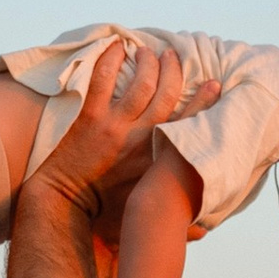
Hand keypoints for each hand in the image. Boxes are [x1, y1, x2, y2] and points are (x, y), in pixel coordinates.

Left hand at [38, 39, 218, 209]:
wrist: (64, 206)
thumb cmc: (105, 214)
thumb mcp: (146, 215)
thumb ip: (177, 222)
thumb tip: (204, 231)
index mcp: (158, 159)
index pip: (189, 124)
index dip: (204, 101)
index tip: (214, 84)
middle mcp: (142, 138)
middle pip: (168, 94)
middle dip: (175, 70)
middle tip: (175, 57)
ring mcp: (115, 126)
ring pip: (141, 82)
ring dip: (148, 61)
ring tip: (148, 52)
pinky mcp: (90, 118)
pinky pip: (103, 80)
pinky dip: (111, 58)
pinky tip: (117, 46)